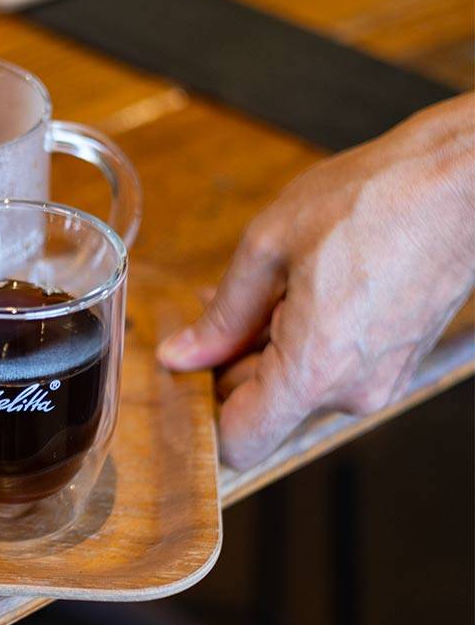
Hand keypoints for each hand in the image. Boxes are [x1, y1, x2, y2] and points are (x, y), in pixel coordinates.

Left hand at [159, 94, 474, 468]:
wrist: (464, 182)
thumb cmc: (372, 201)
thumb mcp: (269, 247)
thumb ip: (222, 315)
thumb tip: (179, 356)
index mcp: (314, 371)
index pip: (238, 443)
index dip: (198, 412)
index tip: (181, 372)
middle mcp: (352, 392)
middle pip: (260, 407)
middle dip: (227, 361)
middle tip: (213, 304)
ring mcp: (381, 381)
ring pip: (292, 384)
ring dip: (264, 345)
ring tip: (261, 283)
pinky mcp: (396, 364)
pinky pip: (328, 367)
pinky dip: (301, 338)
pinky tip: (299, 287)